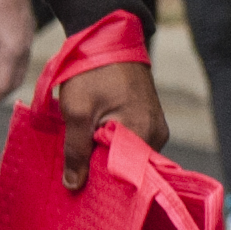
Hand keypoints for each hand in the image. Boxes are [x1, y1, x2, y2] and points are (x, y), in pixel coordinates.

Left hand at [58, 58, 169, 192]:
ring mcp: (154, 127)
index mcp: (143, 134)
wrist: (107, 38)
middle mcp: (156, 134)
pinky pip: (128, 143)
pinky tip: (90, 147)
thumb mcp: (76, 112)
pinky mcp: (146, 120)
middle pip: (127, 167)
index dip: (102, 185)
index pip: (126, 175)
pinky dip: (109, 146)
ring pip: (126, 155)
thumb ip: (75, 151)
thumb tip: (74, 186)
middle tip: (74, 181)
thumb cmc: (92, 71)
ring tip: (79, 163)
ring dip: (103, 158)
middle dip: (101, 173)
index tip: (79, 190)